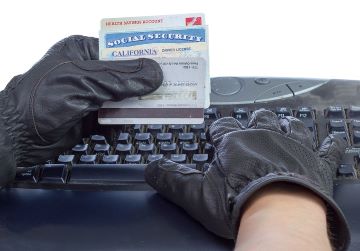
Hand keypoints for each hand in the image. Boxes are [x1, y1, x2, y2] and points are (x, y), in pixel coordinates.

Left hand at [0, 35, 162, 185]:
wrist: (17, 138)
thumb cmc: (41, 99)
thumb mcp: (83, 82)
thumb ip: (121, 78)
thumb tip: (155, 73)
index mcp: (84, 52)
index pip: (122, 51)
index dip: (144, 58)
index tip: (167, 64)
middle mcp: (89, 72)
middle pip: (126, 77)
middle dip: (142, 86)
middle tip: (166, 91)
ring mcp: (90, 95)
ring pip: (123, 99)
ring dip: (133, 108)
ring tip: (146, 113)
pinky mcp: (91, 117)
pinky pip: (115, 118)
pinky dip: (120, 124)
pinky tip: (119, 129)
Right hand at [145, 109, 349, 250]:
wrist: (280, 213)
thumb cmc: (240, 203)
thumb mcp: (197, 194)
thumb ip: (172, 179)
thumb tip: (151, 168)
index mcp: (236, 143)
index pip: (224, 127)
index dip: (219, 127)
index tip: (217, 128)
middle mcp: (265, 138)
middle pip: (260, 120)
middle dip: (256, 119)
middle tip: (255, 119)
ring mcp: (293, 148)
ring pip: (291, 127)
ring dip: (288, 124)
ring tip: (287, 121)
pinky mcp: (316, 163)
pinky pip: (327, 148)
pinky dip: (330, 144)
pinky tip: (332, 139)